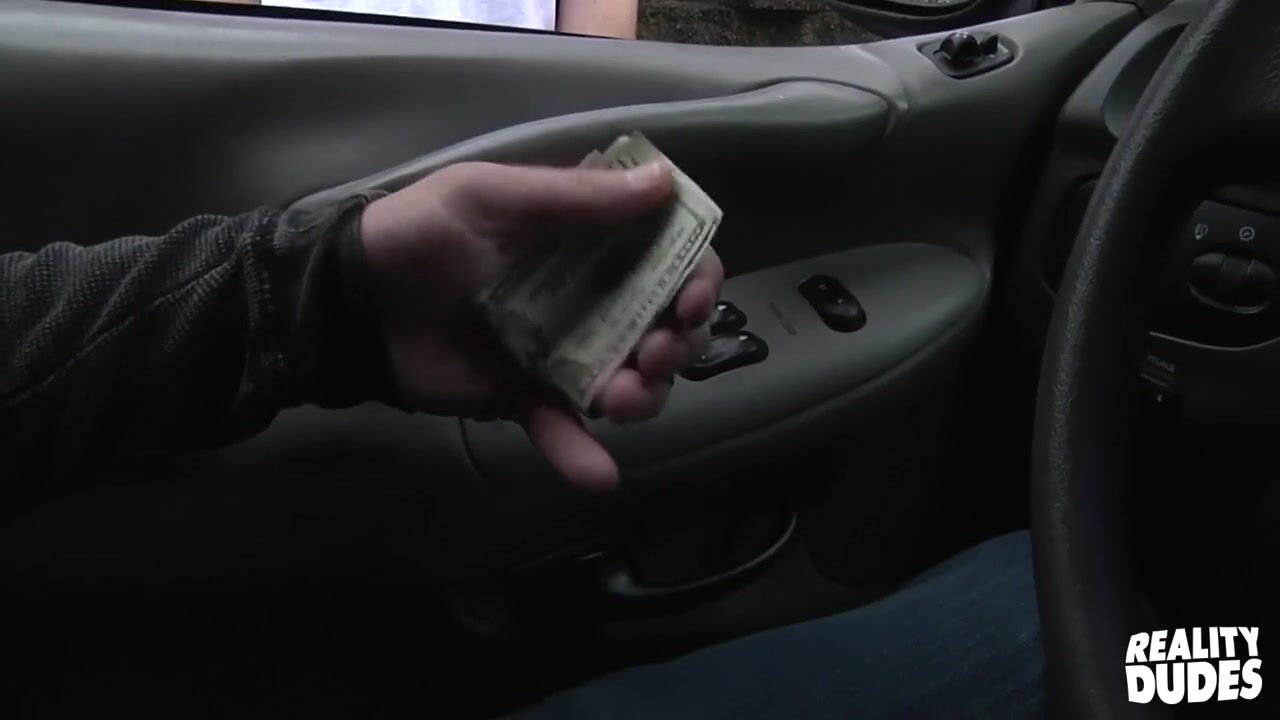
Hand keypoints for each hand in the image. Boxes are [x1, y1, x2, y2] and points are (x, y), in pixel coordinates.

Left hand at [360, 161, 723, 489]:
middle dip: (678, 344)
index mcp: (585, 241)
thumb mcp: (494, 197)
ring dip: (645, 395)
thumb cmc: (420, 232)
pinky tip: (598, 474)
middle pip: (666, 326)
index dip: (696, 277)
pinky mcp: (525, 396)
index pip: (668, 257)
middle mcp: (588, 296)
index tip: (690, 297)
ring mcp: (560, 351)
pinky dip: (583, 454)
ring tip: (619, 399)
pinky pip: (565, 429)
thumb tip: (665, 183)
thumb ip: (577, 199)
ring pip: (632, 381)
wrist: (350, 302)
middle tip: (656, 352)